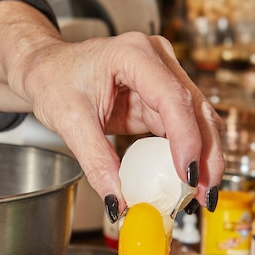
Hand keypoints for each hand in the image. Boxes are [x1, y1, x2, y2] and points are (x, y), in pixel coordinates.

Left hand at [0, 0, 223, 214]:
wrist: (49, 69)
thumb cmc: (55, 80)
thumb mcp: (69, 121)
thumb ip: (96, 161)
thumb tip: (117, 201)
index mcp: (133, 53)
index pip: (171, 97)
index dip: (186, 138)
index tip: (188, 175)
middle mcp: (157, 60)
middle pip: (195, 109)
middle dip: (206, 155)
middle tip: (205, 194)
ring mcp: (164, 77)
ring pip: (199, 120)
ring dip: (205, 158)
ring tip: (203, 194)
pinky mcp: (162, 98)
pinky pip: (185, 128)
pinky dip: (190, 155)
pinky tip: (191, 181)